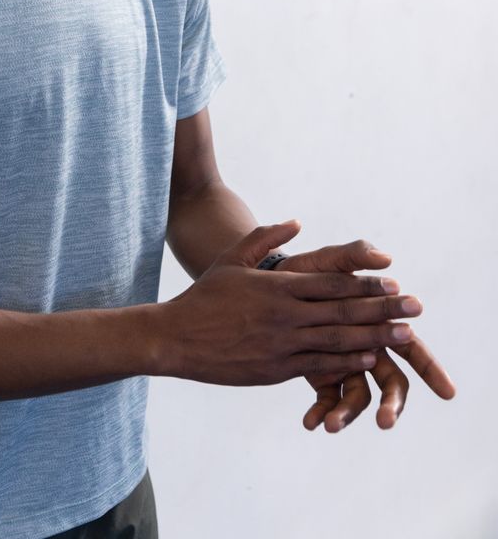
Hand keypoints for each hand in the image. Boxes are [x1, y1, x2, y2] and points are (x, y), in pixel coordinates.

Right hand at [161, 221, 421, 386]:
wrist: (176, 339)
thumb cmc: (204, 297)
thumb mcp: (233, 259)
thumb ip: (266, 238)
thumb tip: (297, 222)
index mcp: (277, 288)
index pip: (331, 284)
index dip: (366, 284)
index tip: (394, 282)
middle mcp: (284, 317)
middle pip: (343, 312)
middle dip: (383, 310)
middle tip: (415, 306)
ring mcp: (282, 346)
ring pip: (338, 341)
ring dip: (375, 337)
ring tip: (404, 335)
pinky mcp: (276, 370)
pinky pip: (319, 366)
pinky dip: (347, 362)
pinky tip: (368, 357)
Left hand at [277, 239, 455, 429]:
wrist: (272, 284)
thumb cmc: (310, 272)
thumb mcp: (329, 261)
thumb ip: (355, 255)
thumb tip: (385, 257)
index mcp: (377, 323)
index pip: (412, 348)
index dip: (430, 369)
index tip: (446, 392)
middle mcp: (367, 348)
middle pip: (391, 382)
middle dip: (393, 404)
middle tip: (386, 421)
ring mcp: (345, 364)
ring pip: (358, 397)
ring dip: (348, 414)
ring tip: (332, 426)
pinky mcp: (321, 375)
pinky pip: (326, 399)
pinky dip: (321, 412)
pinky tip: (311, 423)